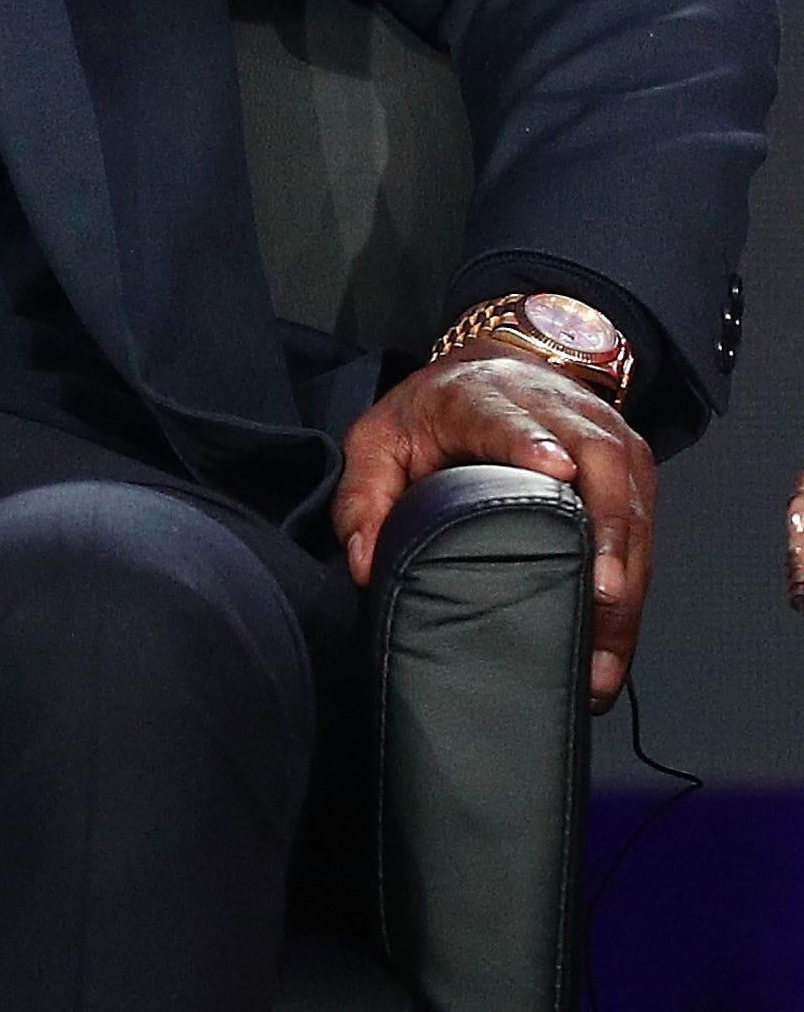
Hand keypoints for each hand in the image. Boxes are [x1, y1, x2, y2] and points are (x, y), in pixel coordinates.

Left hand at [332, 341, 653, 711]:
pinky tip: (619, 635)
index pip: (510, 417)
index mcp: (482, 398)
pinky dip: (637, 577)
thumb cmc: (434, 413)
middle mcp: (556, 407)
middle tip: (604, 595)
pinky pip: (648, 518)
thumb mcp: (379, 440)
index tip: (557, 470)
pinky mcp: (631, 458)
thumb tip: (367, 566)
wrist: (492, 366)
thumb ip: (364, 497)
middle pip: (598, 458)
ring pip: (632, 493)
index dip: (533, 442)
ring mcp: (603, 429)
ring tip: (608, 645)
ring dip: (630, 570)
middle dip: (608, 528)